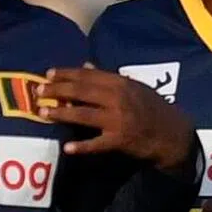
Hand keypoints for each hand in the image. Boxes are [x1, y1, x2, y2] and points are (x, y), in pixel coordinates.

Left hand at [38, 68, 194, 167]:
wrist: (172, 133)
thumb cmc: (151, 107)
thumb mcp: (133, 86)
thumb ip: (107, 77)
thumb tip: (85, 65)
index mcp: (121, 83)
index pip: (88, 75)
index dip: (66, 73)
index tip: (48, 74)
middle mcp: (118, 99)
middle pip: (81, 92)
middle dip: (58, 90)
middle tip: (39, 91)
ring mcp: (118, 120)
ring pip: (84, 115)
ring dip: (62, 113)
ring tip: (44, 112)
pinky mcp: (120, 141)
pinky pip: (97, 144)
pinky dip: (82, 146)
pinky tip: (67, 146)